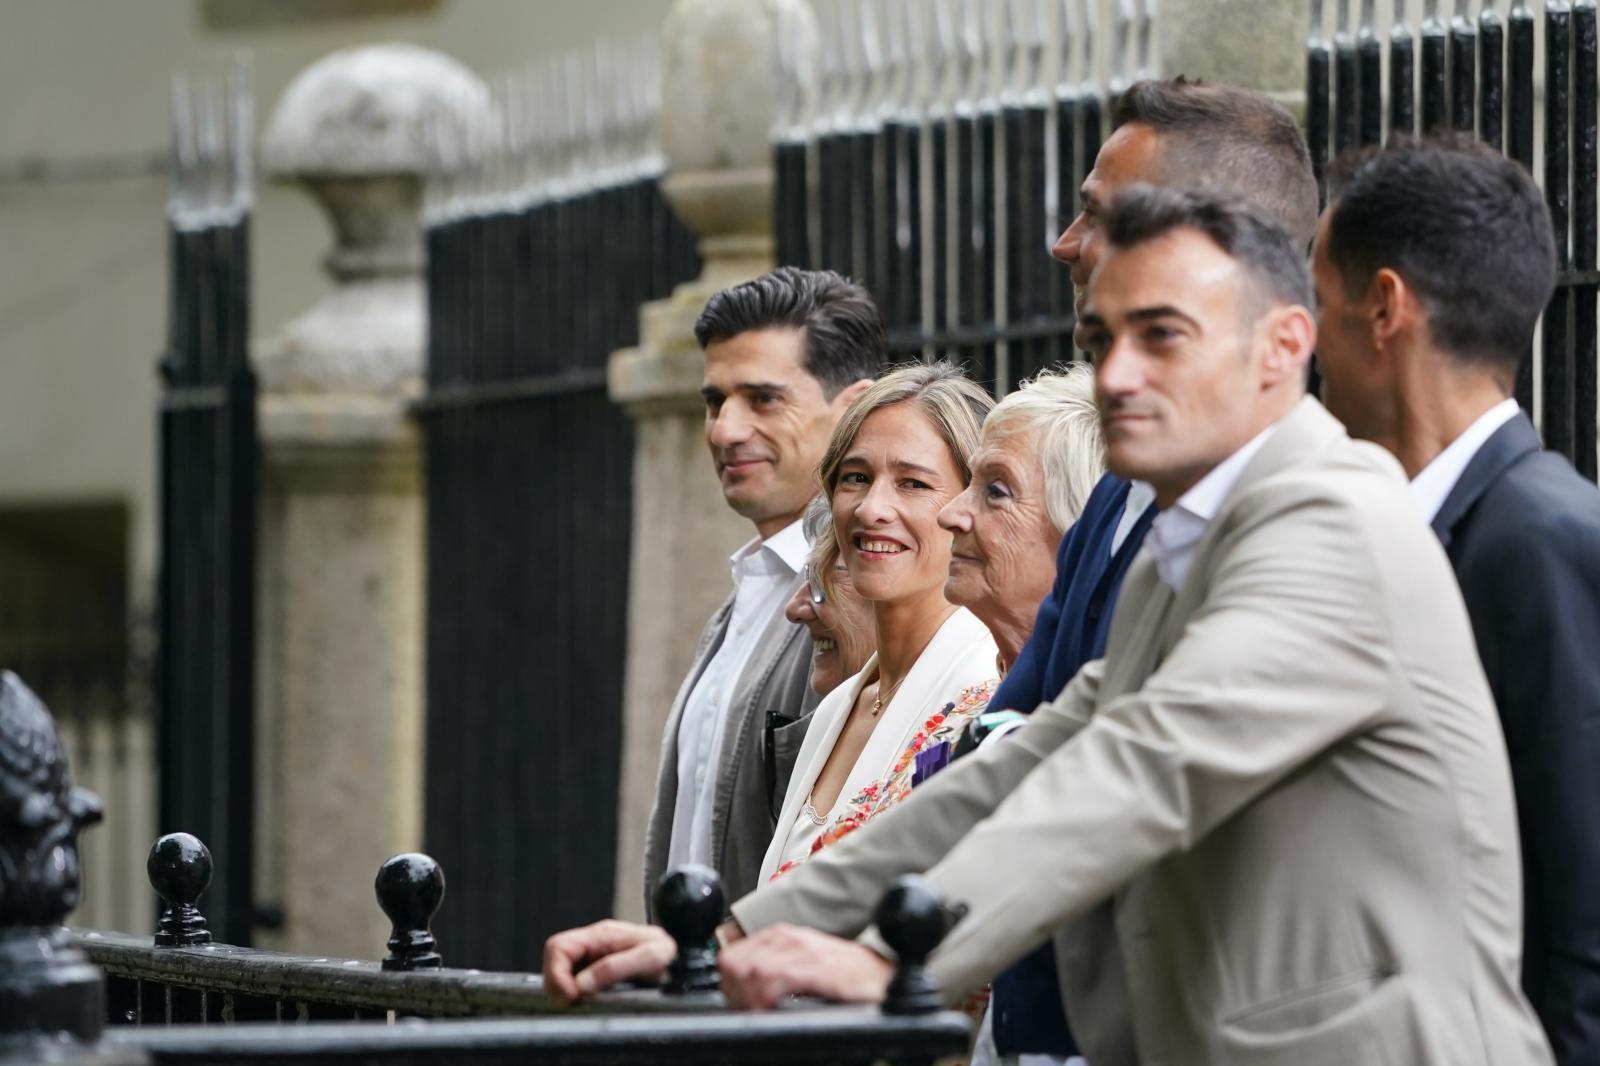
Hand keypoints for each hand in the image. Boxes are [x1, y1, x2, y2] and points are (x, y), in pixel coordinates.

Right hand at [541, 919, 674, 1004]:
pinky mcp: (598, 974)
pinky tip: (587, 1001)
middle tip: (571, 1003)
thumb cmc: (672, 953)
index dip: (556, 973)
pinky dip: (575, 995)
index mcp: (603, 933)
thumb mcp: (650, 957)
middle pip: (555, 960)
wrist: (687, 958)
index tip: (569, 996)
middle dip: (557, 984)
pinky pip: (574, 983)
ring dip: (565, 991)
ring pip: (562, 973)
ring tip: (581, 1003)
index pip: (558, 946)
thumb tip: (580, 984)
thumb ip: (614, 967)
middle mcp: (595, 944)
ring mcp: (594, 958)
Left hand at [718, 924, 892, 1009]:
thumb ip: (774, 969)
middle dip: (734, 994)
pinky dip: (768, 998)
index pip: (732, 956)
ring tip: (757, 1014)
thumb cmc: (846, 976)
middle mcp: (790, 938)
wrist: (883, 975)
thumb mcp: (803, 964)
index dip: (728, 984)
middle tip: (745, 1013)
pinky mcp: (819, 968)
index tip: (735, 1004)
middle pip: (737, 964)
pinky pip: (779, 980)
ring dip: (749, 999)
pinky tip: (772, 1010)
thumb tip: (742, 993)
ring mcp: (805, 951)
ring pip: (753, 971)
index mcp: (782, 936)